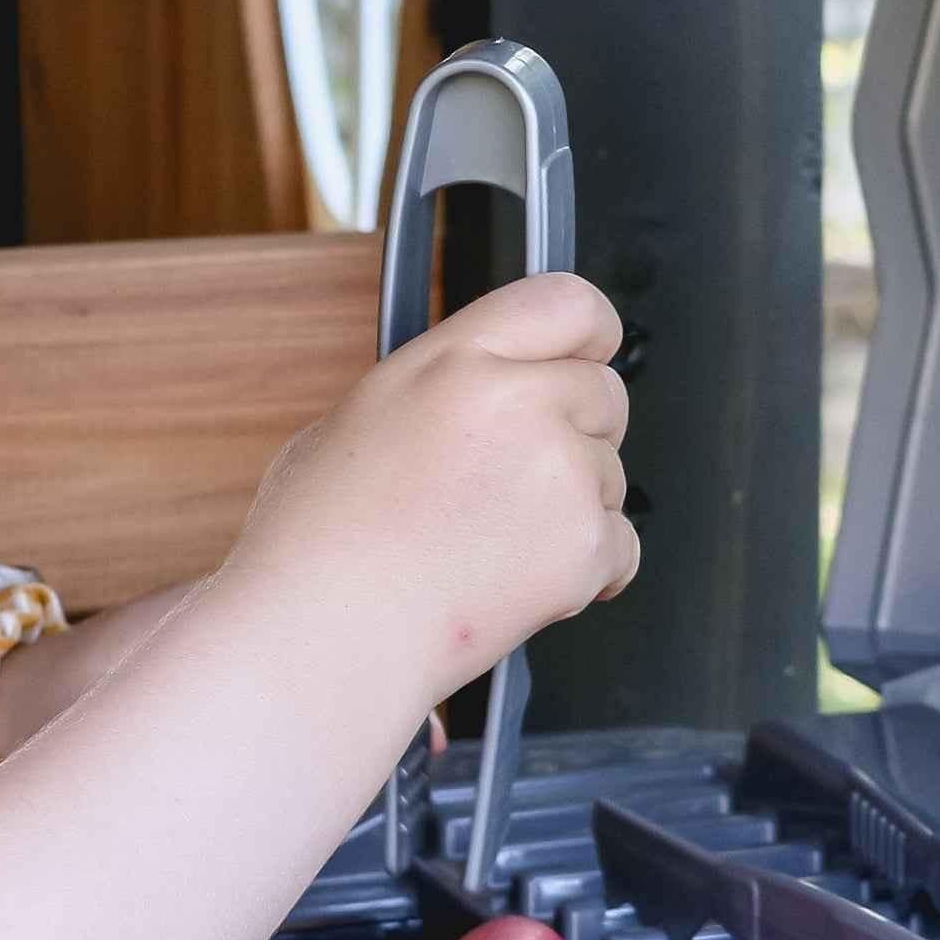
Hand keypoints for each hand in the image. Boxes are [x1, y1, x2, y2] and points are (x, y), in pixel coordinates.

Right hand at [221, 273, 636, 710]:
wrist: (324, 635)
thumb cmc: (317, 547)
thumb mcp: (358, 419)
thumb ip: (437, 393)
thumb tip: (474, 399)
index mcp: (455, 361)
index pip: (569, 304)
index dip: (589, 334)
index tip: (588, 357)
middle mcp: (517, 403)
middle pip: (605, 394)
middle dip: (576, 437)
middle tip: (515, 486)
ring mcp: (558, 473)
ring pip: (612, 475)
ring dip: (573, 509)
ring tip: (490, 548)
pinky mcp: (583, 544)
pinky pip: (621, 547)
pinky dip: (585, 572)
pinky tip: (516, 583)